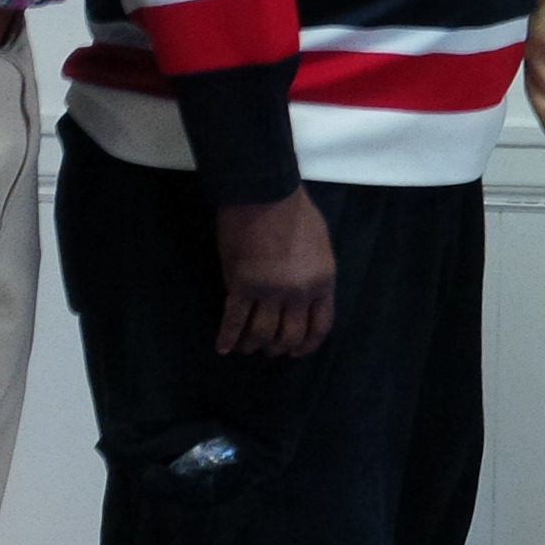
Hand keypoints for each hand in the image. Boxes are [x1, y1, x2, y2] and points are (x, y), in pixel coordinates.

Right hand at [213, 188, 333, 355]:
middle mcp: (298, 293)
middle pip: (289, 335)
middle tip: (269, 349)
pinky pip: (233, 320)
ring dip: (253, 345)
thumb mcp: (321, 246)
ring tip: (247, 347)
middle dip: (279, 347)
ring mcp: (268, 291)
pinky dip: (227, 338)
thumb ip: (315, 274)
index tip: (297, 351)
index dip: (308, 344)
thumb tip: (308, 296)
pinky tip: (222, 347)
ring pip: (261, 333)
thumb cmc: (295, 212)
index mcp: (322, 282)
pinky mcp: (240, 286)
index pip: (320, 326)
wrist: (264, 193)